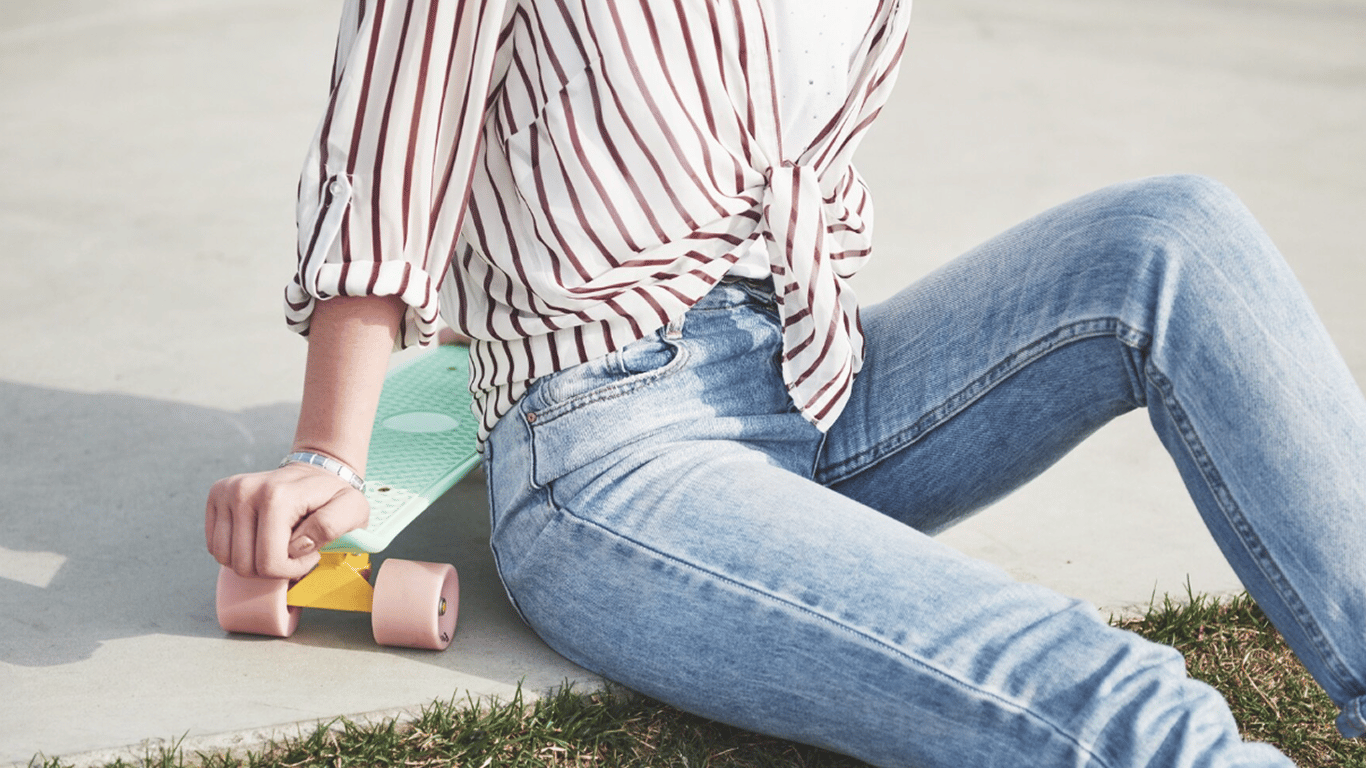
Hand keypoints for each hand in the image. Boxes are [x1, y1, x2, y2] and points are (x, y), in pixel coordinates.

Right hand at [205, 463, 368, 579]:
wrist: (316, 470)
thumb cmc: (334, 496)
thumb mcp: (353, 509)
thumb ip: (333, 526)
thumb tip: (297, 545)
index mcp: (276, 496)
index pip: (269, 563)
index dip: (293, 569)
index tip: (309, 553)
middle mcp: (244, 491)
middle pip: (244, 565)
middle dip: (272, 568)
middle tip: (293, 550)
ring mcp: (226, 492)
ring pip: (225, 559)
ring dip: (253, 560)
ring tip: (277, 543)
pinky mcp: (217, 496)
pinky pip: (215, 546)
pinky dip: (237, 550)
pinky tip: (259, 537)